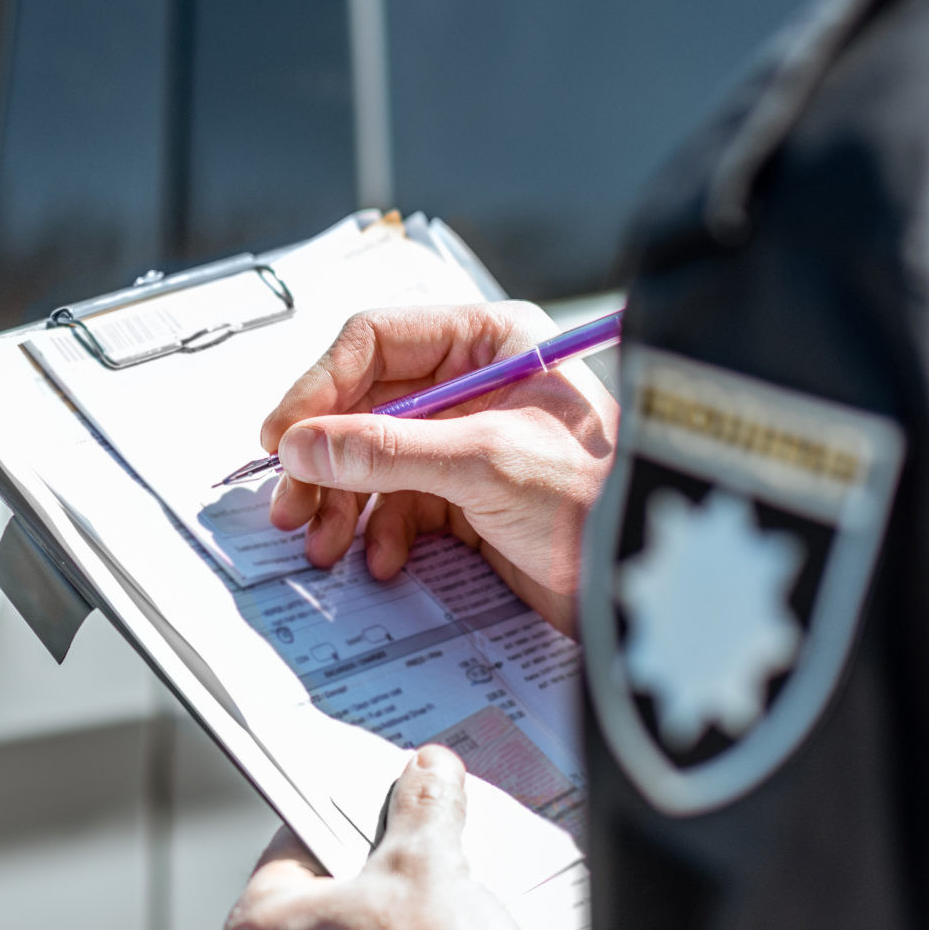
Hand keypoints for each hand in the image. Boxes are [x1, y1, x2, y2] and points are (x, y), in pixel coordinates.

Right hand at [259, 302, 616, 635]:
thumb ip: (386, 450)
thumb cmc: (597, 500)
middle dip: (326, 460)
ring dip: (342, 502)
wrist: (645, 587)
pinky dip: (379, 531)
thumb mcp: (484, 464)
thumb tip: (302, 446)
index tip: (283, 439)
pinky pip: (397, 502)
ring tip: (324, 544)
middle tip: (292, 504)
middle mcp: (474, 382)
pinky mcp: (468, 494)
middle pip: (363, 405)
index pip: (375, 342)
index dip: (320, 388)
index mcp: (489, 342)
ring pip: (373, 459)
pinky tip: (381, 559)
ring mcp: (467, 439)